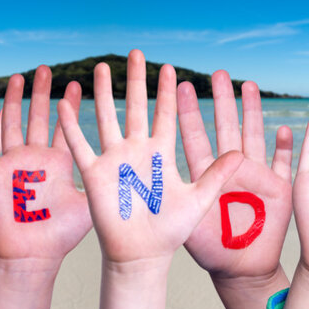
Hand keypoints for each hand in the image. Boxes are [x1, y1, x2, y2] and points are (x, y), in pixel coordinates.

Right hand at [0, 66, 91, 308]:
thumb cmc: (62, 237)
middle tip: (46, 68)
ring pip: (13, 123)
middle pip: (39, 117)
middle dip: (42, 93)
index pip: (66, 126)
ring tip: (18, 76)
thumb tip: (143, 171)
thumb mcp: (92, 204)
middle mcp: (37, 159)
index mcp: (61, 163)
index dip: (71, 105)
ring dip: (14, 100)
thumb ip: (109, 183)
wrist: (32, 257)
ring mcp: (15, 163)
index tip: (78, 81)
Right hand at [57, 49, 241, 308]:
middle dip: (135, 80)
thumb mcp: (200, 199)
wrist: (142, 255)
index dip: (167, 92)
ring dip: (105, 93)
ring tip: (102, 68)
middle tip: (135, 53)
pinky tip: (65, 105)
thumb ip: (218, 174)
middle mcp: (137, 151)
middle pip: (135, 107)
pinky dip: (72, 127)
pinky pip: (80, 147)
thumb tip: (243, 153)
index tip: (170, 68)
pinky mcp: (95, 175)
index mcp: (161, 154)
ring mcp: (114, 160)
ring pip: (108, 118)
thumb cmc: (171, 231)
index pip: (165, 114)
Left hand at [177, 71, 292, 308]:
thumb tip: (184, 175)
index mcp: (206, 176)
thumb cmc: (211, 250)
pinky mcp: (279, 189)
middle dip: (223, 101)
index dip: (191, 114)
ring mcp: (256, 176)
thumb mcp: (192, 222)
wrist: (240, 270)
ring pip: (254, 136)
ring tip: (248, 85)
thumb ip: (192, 196)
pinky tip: (287, 127)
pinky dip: (287, 146)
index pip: (196, 138)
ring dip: (253, 112)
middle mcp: (231, 170)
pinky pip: (285, 163)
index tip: (183, 87)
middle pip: (227, 128)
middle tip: (218, 73)